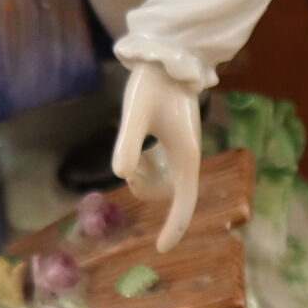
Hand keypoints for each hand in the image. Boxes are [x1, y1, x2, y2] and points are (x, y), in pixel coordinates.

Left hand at [113, 63, 203, 253]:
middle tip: (130, 166)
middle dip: (147, 191)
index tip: (160, 250)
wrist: (164, 57)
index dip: (174, 228)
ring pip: (163, 182)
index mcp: (186, 155)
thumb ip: (128, 142)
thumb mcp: (135, 112)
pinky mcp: (172, 141)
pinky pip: (159, 167)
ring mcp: (180, 150)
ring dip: (144, 177)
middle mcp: (187, 157)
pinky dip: (144, 165)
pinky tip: (136, 148)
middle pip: (170, 195)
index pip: (184, 202)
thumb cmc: (153, 84)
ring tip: (132, 156)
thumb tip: (121, 174)